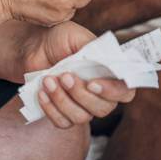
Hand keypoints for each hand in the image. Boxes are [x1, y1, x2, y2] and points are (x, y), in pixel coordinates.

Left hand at [21, 21, 135, 127]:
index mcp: (109, 73)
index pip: (125, 91)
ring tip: (48, 80)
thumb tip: (107, 60)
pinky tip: (42, 92)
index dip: (113, 92)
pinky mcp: (63, 113)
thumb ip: (94, 49)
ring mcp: (82, 105)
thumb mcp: (77, 36)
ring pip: (81, 118)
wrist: (34, 45)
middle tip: (64, 76)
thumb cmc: (59, 39)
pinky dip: (51, 109)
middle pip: (103, 109)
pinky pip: (62, 122)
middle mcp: (100, 93)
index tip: (92, 84)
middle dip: (81, 94)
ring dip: (62, 100)